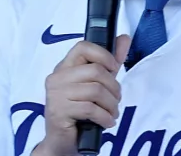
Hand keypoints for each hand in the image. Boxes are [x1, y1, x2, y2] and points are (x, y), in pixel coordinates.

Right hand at [31, 35, 131, 155]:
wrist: (62, 143)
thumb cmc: (79, 113)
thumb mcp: (97, 84)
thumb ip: (110, 62)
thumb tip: (124, 38)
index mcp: (64, 67)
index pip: (83, 47)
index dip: (104, 55)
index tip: (113, 69)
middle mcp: (57, 78)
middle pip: (95, 70)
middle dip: (113, 87)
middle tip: (116, 99)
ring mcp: (56, 95)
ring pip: (95, 90)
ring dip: (111, 105)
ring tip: (112, 113)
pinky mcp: (58, 112)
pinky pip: (90, 109)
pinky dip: (105, 117)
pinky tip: (106, 122)